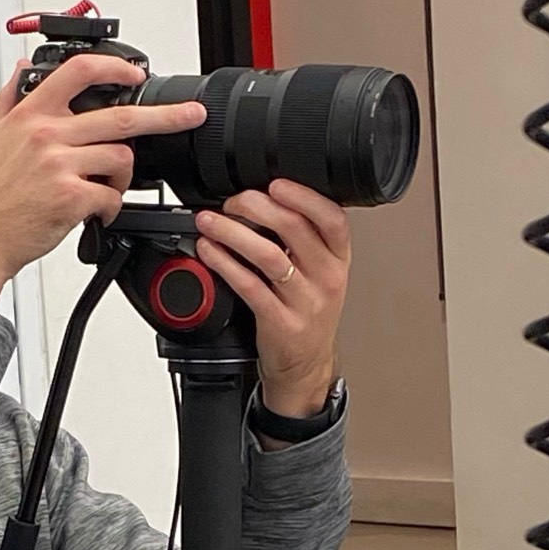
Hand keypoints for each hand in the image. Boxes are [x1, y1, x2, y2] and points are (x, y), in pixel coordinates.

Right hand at [0, 56, 205, 308]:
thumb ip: (9, 98)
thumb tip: (21, 69)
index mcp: (31, 114)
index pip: (79, 71)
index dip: (116, 67)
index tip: (137, 73)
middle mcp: (46, 134)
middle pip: (122, 115)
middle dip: (166, 115)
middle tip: (190, 116)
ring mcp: (60, 165)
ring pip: (121, 158)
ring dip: (123, 177)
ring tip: (107, 189)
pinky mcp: (71, 198)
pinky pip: (111, 197)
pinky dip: (111, 207)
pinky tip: (97, 213)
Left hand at [193, 181, 350, 417]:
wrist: (306, 365)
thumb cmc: (309, 313)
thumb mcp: (321, 273)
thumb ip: (303, 239)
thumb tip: (264, 200)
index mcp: (338, 259)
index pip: (332, 219)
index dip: (304, 196)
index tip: (275, 184)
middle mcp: (326, 278)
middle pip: (295, 229)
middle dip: (257, 207)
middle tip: (233, 201)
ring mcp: (305, 302)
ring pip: (268, 256)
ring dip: (233, 233)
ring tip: (210, 221)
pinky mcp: (281, 322)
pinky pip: (250, 286)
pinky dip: (225, 263)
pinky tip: (210, 251)